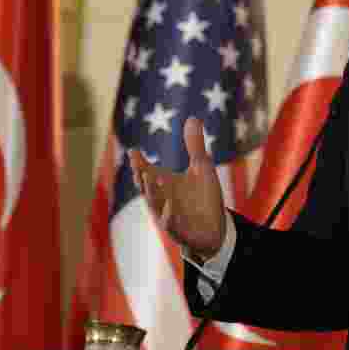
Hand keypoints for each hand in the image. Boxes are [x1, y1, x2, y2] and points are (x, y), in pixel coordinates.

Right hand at [130, 117, 226, 258]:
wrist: (215, 228)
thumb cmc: (204, 197)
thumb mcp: (202, 168)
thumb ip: (195, 146)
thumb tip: (193, 117)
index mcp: (164, 184)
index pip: (147, 172)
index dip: (139, 163)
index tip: (133, 151)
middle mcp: (162, 199)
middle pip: (147, 188)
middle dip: (141, 177)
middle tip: (136, 165)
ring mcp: (169, 216)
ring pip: (155, 206)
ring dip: (151, 193)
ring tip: (148, 178)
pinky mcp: (180, 232)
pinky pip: (171, 225)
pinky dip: (168, 216)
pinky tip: (169, 207)